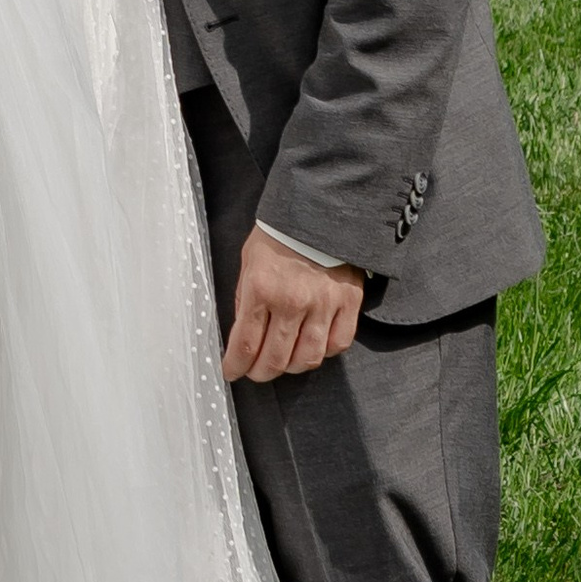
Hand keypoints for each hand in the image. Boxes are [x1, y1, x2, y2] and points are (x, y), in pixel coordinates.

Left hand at [221, 229, 365, 382]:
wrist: (320, 209)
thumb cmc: (279, 234)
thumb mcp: (249, 261)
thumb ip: (245, 298)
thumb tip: (243, 333)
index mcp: (261, 289)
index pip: (245, 344)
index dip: (236, 366)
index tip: (232, 372)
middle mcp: (292, 301)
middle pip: (275, 359)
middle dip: (259, 373)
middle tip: (255, 371)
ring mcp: (323, 304)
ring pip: (307, 358)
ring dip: (290, 368)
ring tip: (283, 362)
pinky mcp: (348, 302)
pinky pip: (337, 344)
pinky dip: (324, 353)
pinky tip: (313, 347)